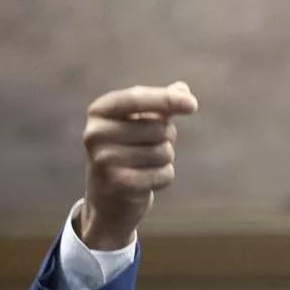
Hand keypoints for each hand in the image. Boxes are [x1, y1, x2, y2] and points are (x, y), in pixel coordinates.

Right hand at [77, 82, 198, 250]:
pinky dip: (164, 177)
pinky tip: (148, 181)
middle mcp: (96, 133)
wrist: (108, 199)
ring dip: (166, 159)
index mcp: (99, 111)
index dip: (166, 99)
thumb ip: (161, 104)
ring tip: (147, 163)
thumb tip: (183, 90)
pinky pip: (163, 175)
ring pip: (163, 152)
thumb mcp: (140, 123)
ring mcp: (104, 160)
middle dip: (167, 137)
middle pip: (157, 128)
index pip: (136, 98)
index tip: (193, 105)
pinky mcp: (118, 185)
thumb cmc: (128, 150)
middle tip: (152, 145)